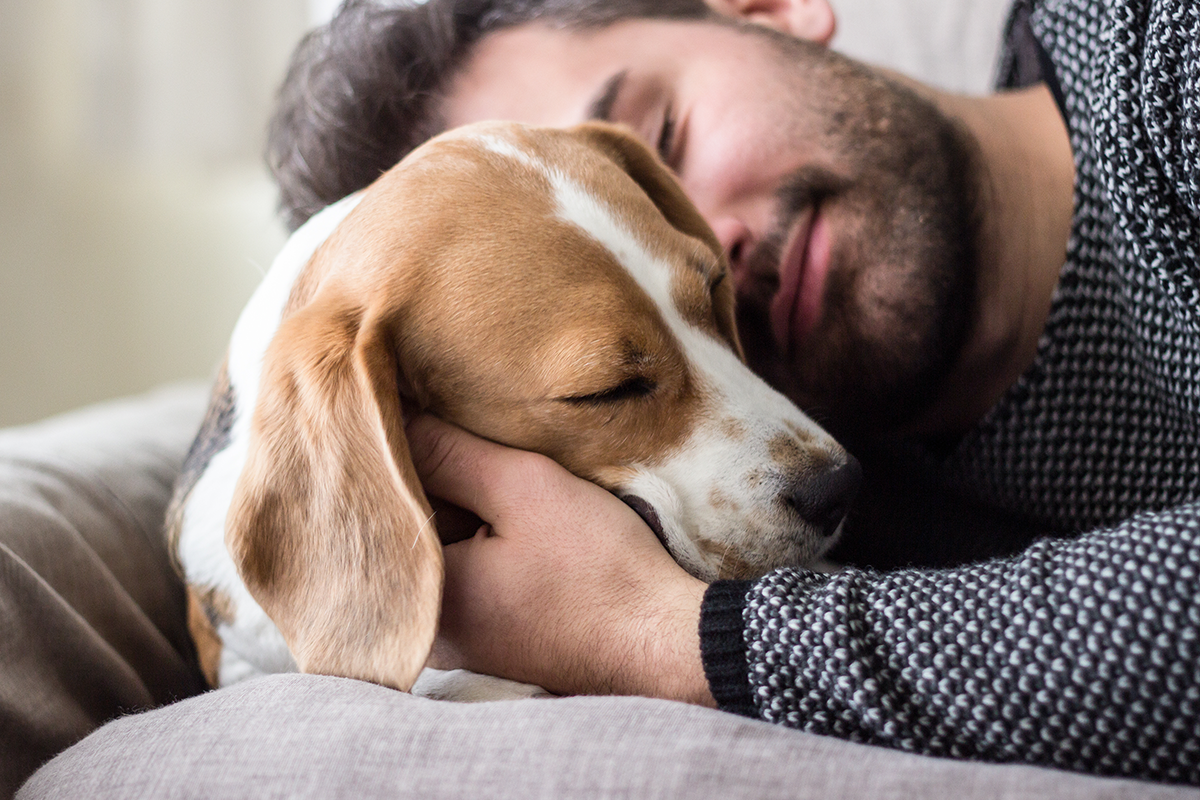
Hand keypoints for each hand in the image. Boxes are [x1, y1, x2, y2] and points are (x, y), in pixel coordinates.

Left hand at [406, 415, 714, 705]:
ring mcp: (456, 641)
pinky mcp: (488, 639)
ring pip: (437, 548)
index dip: (396, 448)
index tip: (411, 407)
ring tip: (484, 464)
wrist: (665, 643)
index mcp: (420, 597)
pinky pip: (462, 572)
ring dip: (455, 507)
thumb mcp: (524, 489)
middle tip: (451, 429)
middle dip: (427, 479)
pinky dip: (475, 538)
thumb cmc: (599, 572)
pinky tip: (506, 512)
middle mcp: (424, 630)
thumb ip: (448, 452)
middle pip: (405, 528)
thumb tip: (384, 413)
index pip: (381, 503)